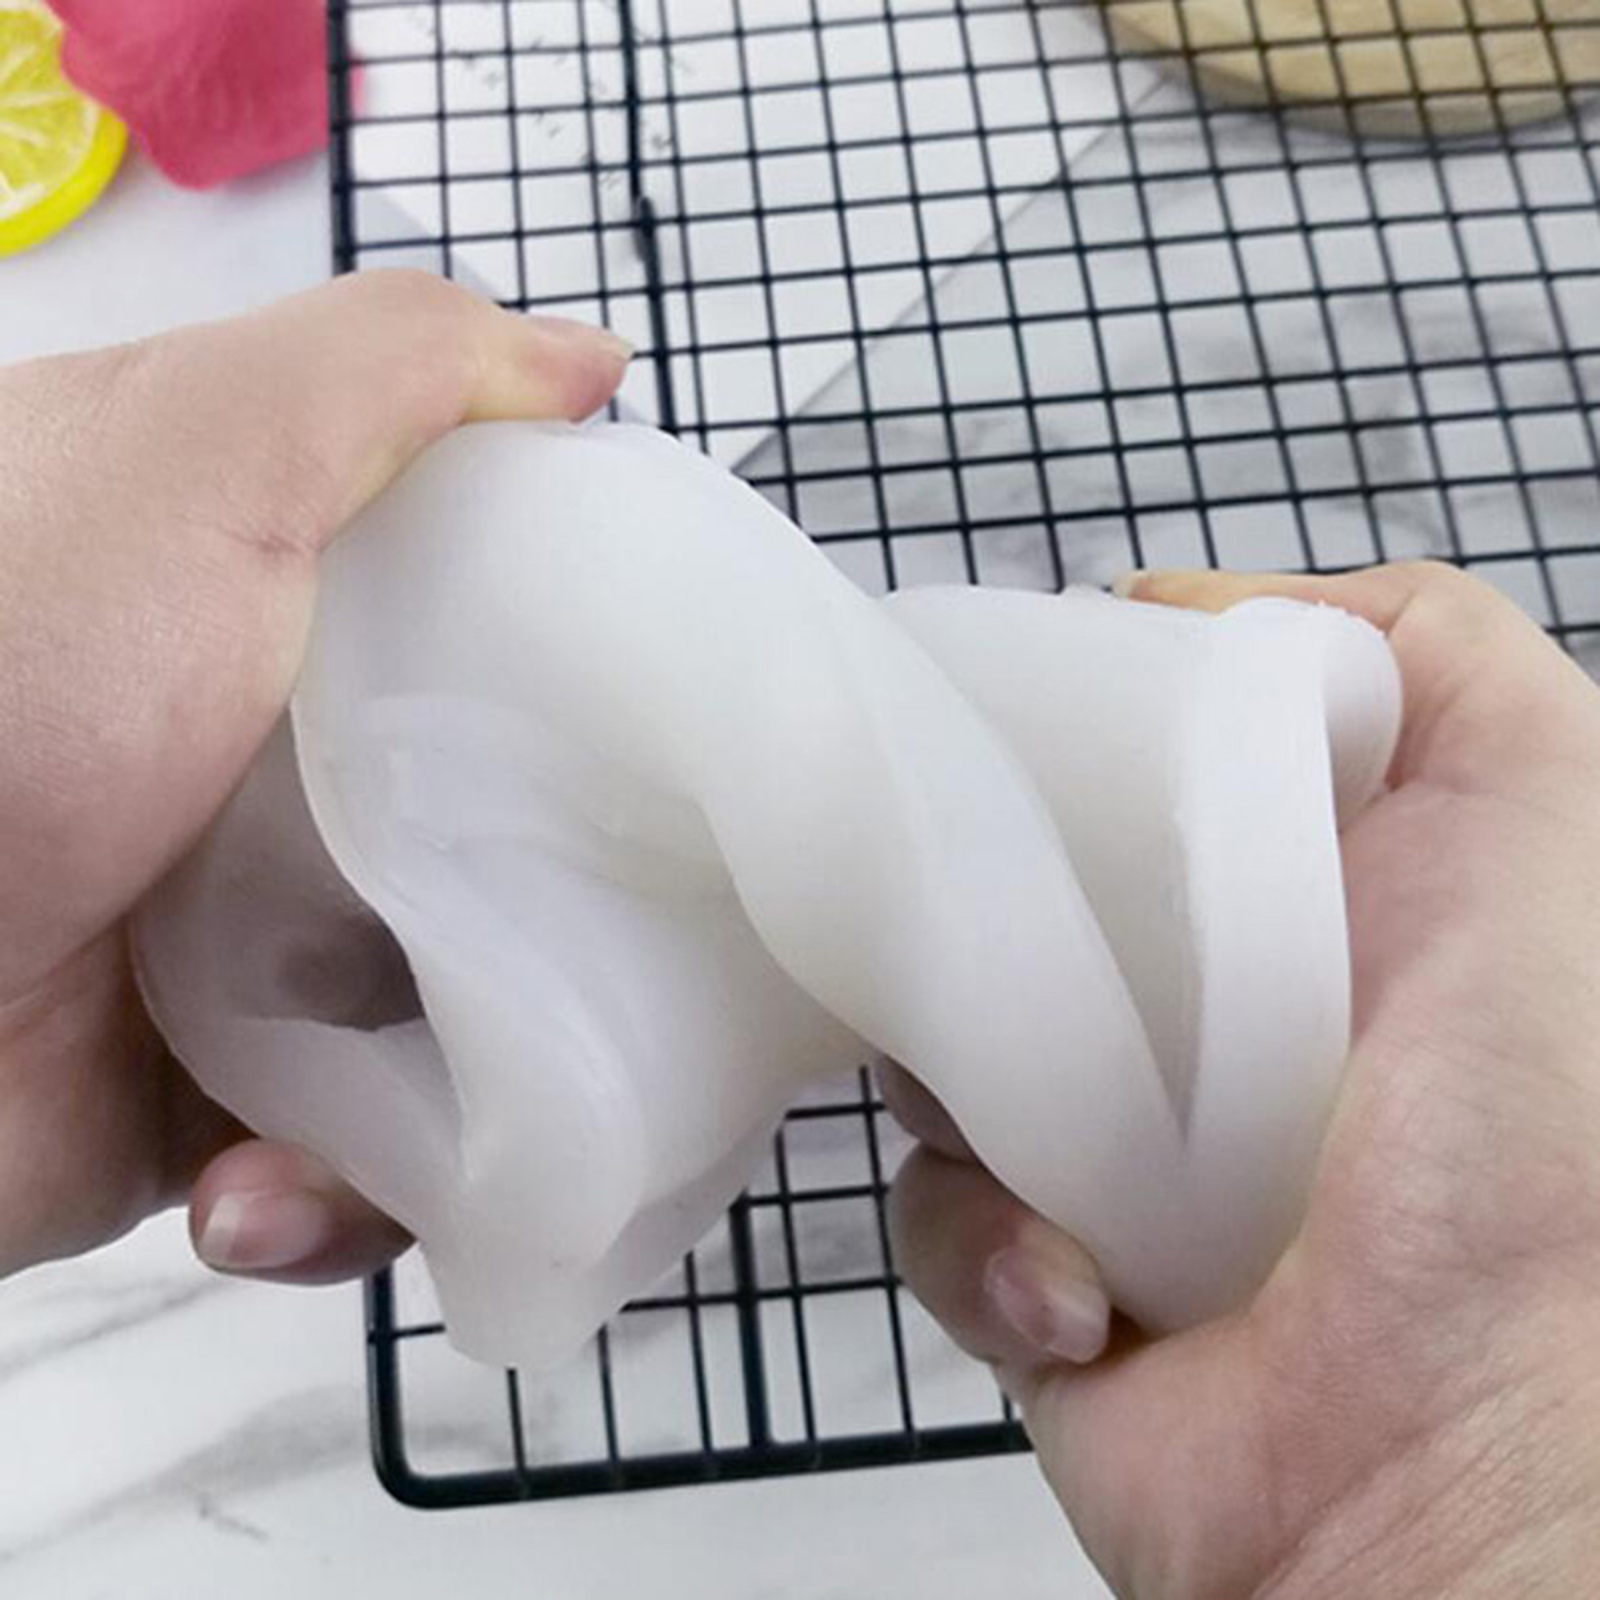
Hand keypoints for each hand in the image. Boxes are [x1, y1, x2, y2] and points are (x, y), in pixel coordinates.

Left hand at [0, 272, 628, 1284]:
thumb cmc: (2, 691)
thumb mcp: (189, 461)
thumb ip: (391, 375)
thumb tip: (590, 362)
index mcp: (269, 615)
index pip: (493, 610)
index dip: (601, 642)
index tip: (689, 697)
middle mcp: (269, 773)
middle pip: (504, 823)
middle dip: (579, 894)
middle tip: (635, 929)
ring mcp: (248, 943)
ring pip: (458, 1014)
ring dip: (471, 1086)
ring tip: (429, 1103)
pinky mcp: (217, 1099)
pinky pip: (357, 1156)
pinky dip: (332, 1192)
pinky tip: (264, 1185)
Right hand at [888, 562, 1599, 1598]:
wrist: (1458, 1459)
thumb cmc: (1524, 1142)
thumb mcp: (1540, 807)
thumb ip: (1424, 649)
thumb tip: (1178, 603)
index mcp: (1283, 904)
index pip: (1110, 778)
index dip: (1042, 742)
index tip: (976, 725)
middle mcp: (1194, 1016)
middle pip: (1004, 900)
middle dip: (967, 907)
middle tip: (971, 921)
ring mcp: (1107, 1144)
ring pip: (938, 1046)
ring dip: (973, 1096)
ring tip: (1073, 1167)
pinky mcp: (1034, 1260)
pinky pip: (931, 1207)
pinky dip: (988, 1244)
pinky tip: (1083, 1295)